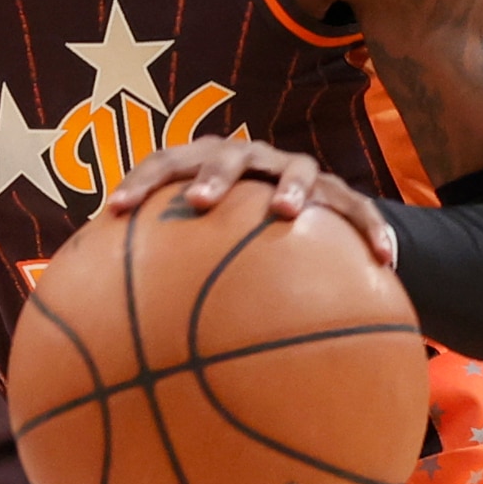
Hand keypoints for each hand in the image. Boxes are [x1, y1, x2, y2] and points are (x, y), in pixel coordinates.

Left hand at [100, 137, 399, 271]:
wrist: (306, 220)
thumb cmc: (232, 242)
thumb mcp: (198, 251)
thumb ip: (157, 272)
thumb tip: (99, 327)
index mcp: (207, 167)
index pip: (166, 163)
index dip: (140, 182)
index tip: (114, 211)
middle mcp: (252, 161)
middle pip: (229, 156)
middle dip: (213, 175)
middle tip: (198, 203)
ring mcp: (298, 174)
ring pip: (298, 170)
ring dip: (290, 187)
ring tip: (284, 212)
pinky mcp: (341, 197)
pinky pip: (360, 212)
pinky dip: (372, 232)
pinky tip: (384, 261)